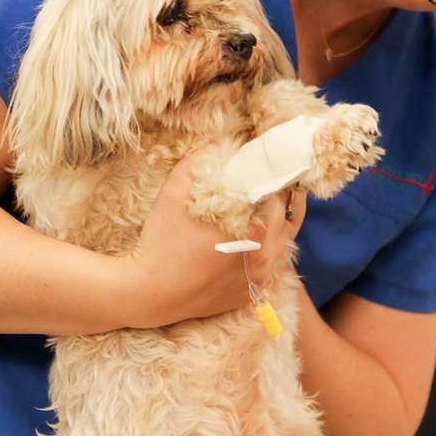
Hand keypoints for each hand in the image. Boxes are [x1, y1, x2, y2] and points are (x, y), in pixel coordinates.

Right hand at [122, 152, 296, 328]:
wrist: (148, 294)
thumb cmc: (159, 244)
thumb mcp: (171, 197)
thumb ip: (192, 165)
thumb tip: (214, 140)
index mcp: (248, 233)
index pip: (278, 200)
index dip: (276, 180)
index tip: (271, 166)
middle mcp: (260, 259)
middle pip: (287, 221)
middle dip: (282, 199)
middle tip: (274, 180)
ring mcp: (255, 280)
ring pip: (283, 247)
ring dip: (280, 224)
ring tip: (270, 205)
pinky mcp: (246, 295)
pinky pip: (269, 269)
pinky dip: (269, 249)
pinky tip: (257, 236)